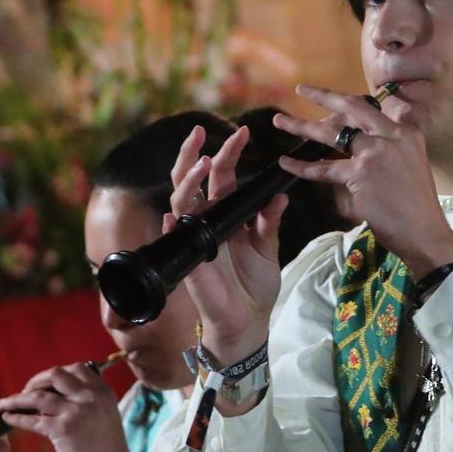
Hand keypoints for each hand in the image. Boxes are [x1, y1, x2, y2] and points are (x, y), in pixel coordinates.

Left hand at [0, 362, 130, 451]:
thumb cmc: (108, 445)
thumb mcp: (105, 413)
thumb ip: (88, 399)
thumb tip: (56, 393)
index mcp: (102, 391)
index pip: (76, 368)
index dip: (57, 374)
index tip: (45, 383)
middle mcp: (90, 396)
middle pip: (56, 374)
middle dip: (36, 380)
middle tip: (26, 391)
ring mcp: (76, 412)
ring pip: (38, 396)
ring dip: (18, 398)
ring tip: (6, 403)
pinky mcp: (63, 429)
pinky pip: (33, 419)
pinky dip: (17, 418)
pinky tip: (8, 418)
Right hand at [165, 124, 287, 361]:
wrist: (250, 319)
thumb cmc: (256, 283)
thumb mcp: (268, 247)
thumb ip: (269, 222)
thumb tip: (279, 195)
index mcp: (228, 213)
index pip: (222, 175)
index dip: (228, 153)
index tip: (242, 132)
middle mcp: (208, 220)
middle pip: (192, 179)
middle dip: (195, 154)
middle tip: (203, 132)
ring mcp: (196, 237)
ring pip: (180, 200)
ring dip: (188, 181)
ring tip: (202, 164)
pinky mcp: (191, 259)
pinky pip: (176, 237)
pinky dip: (173, 223)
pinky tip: (175, 214)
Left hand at [274, 85, 452, 276]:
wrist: (425, 232)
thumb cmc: (417, 206)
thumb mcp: (413, 165)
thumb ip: (391, 148)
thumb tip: (363, 142)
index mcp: (406, 132)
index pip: (372, 109)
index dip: (347, 102)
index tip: (331, 97)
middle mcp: (392, 135)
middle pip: (351, 107)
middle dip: (323, 95)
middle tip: (301, 88)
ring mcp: (375, 153)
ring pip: (331, 134)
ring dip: (301, 127)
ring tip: (280, 121)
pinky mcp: (360, 174)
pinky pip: (323, 168)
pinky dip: (301, 166)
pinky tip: (285, 163)